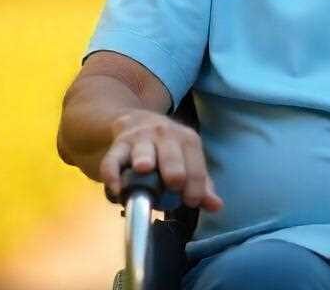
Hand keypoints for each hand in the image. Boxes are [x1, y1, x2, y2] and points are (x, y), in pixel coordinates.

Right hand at [100, 109, 222, 211]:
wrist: (138, 122)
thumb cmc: (168, 150)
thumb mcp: (188, 161)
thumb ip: (201, 185)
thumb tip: (216, 206)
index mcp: (187, 140)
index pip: (195, 164)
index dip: (196, 185)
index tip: (191, 202)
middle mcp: (165, 135)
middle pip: (171, 154)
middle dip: (174, 168)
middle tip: (175, 183)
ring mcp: (140, 139)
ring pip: (142, 150)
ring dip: (144, 158)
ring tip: (144, 169)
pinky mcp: (118, 145)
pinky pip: (113, 160)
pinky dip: (113, 174)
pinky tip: (117, 189)